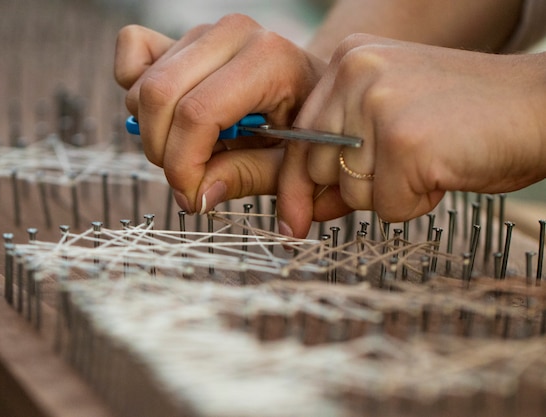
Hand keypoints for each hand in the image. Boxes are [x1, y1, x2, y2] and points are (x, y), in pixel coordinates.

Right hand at [114, 15, 325, 212]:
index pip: (197, 113)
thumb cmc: (302, 126)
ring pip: (142, 86)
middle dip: (162, 152)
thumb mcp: (288, 162)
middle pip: (158, 96)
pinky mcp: (182, 37)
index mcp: (267, 60)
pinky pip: (132, 50)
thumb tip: (198, 195)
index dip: (183, 164)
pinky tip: (167, 116)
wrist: (308, 89)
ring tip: (191, 149)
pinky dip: (134, 89)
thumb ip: (246, 177)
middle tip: (187, 181)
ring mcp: (204, 32)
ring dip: (153, 131)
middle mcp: (232, 34)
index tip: (192, 198)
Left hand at [277, 34, 545, 237]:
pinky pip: (388, 207)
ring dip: (392, 193)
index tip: (294, 217)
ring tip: (431, 158)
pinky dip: (417, 203)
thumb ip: (344, 157)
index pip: (299, 136)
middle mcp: (356, 74)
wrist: (540, 107)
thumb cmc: (471, 117)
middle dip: (356, 187)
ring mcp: (378, 105)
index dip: (297, 183)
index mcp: (349, 61)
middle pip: (319, 168)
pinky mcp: (403, 142)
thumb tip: (307, 207)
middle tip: (405, 166)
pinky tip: (444, 170)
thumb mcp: (393, 121)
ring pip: (352, 193)